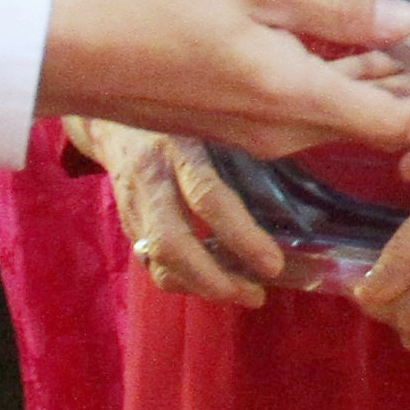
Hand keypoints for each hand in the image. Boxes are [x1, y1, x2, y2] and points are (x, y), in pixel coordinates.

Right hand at [37, 0, 409, 155]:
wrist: (75, 53)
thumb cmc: (159, 6)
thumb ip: (336, 5)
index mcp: (296, 96)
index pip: (397, 126)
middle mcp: (285, 132)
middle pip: (376, 124)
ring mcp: (259, 136)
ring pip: (342, 117)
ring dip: (383, 87)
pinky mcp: (238, 129)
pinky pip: (309, 113)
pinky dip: (343, 87)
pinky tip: (364, 55)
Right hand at [94, 123, 287, 306]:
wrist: (112, 119)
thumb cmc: (177, 114)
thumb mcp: (208, 117)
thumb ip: (240, 143)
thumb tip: (298, 175)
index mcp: (178, 147)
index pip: (207, 197)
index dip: (241, 236)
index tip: (273, 265)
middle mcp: (151, 179)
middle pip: (173, 243)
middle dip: (215, 280)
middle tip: (256, 294)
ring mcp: (133, 206)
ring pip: (158, 260)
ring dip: (200, 287)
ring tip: (243, 294)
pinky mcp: (127, 225)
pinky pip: (151, 263)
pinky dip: (183, 281)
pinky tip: (212, 284)